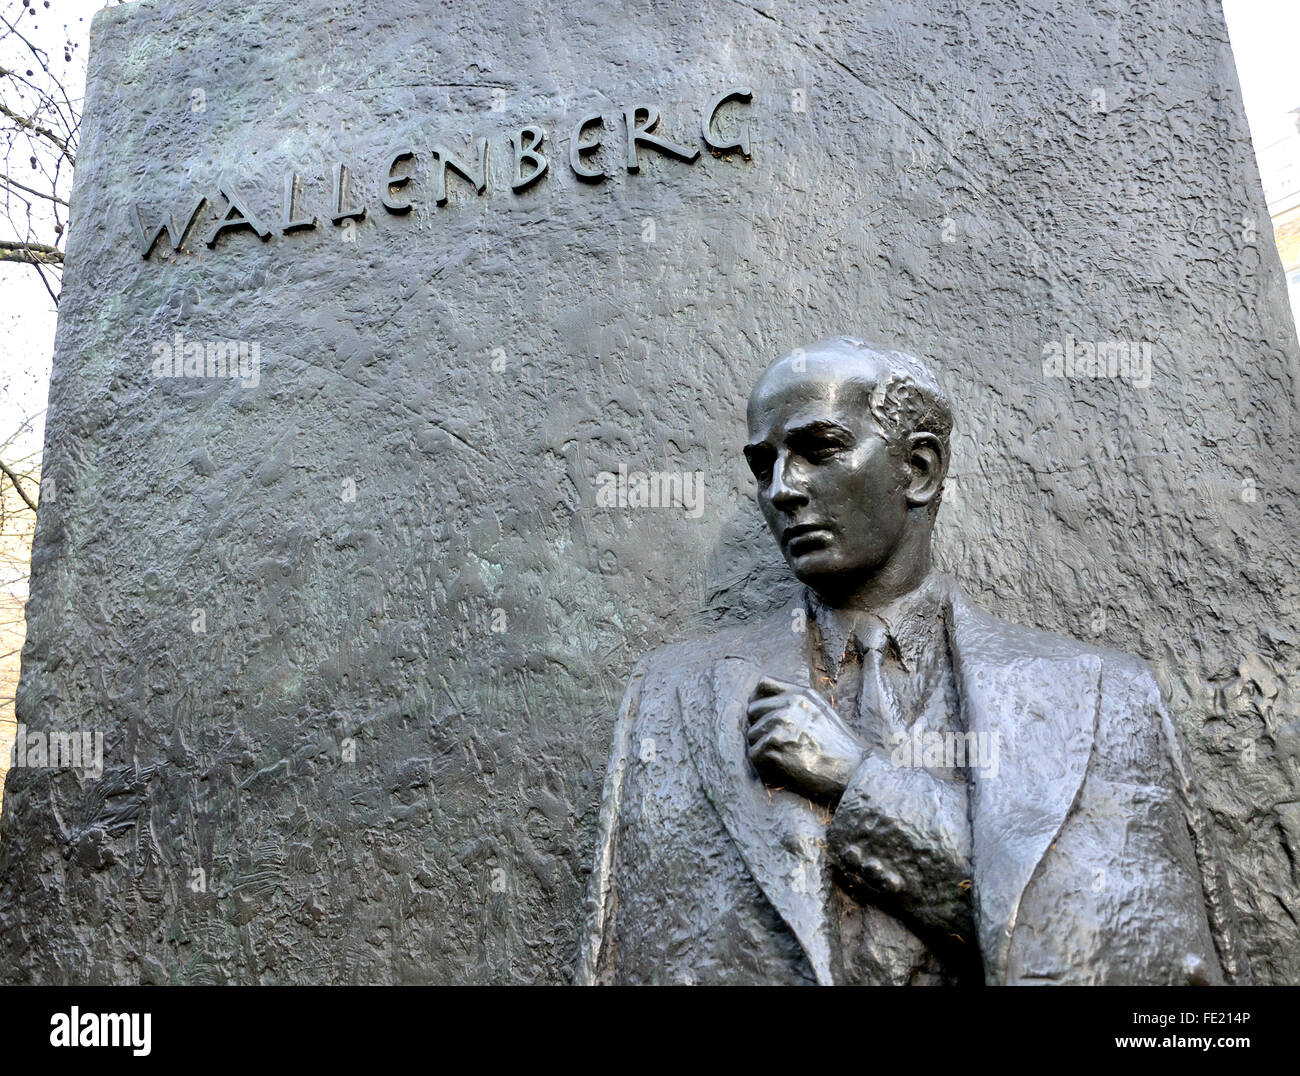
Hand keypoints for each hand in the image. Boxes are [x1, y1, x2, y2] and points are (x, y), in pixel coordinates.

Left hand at [746, 676, 866, 801]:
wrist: (852, 770)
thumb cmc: (838, 745)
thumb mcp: (821, 710)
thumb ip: (795, 699)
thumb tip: (764, 699)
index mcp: (800, 694)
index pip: (763, 685)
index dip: (759, 700)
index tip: (762, 715)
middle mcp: (788, 705)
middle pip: (752, 711)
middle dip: (760, 727)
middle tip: (777, 744)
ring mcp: (780, 725)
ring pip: (751, 735)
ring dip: (761, 748)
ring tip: (784, 757)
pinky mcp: (774, 747)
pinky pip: (754, 754)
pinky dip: (764, 765)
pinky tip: (782, 768)